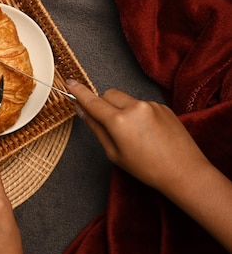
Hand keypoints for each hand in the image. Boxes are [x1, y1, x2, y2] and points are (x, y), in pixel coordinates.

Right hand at [65, 79, 208, 193]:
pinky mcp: (163, 106)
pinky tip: (147, 133)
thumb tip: (83, 112)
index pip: (93, 101)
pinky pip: (141, 104)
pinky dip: (138, 114)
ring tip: (133, 134)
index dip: (79, 92)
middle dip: (103, 103)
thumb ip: (97, 129)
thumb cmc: (148, 168)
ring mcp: (150, 105)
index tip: (69, 82)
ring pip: (125, 99)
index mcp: (119, 121)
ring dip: (121, 109)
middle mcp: (135, 107)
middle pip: (108, 94)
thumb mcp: (114, 153)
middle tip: (107, 123)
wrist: (184, 171)